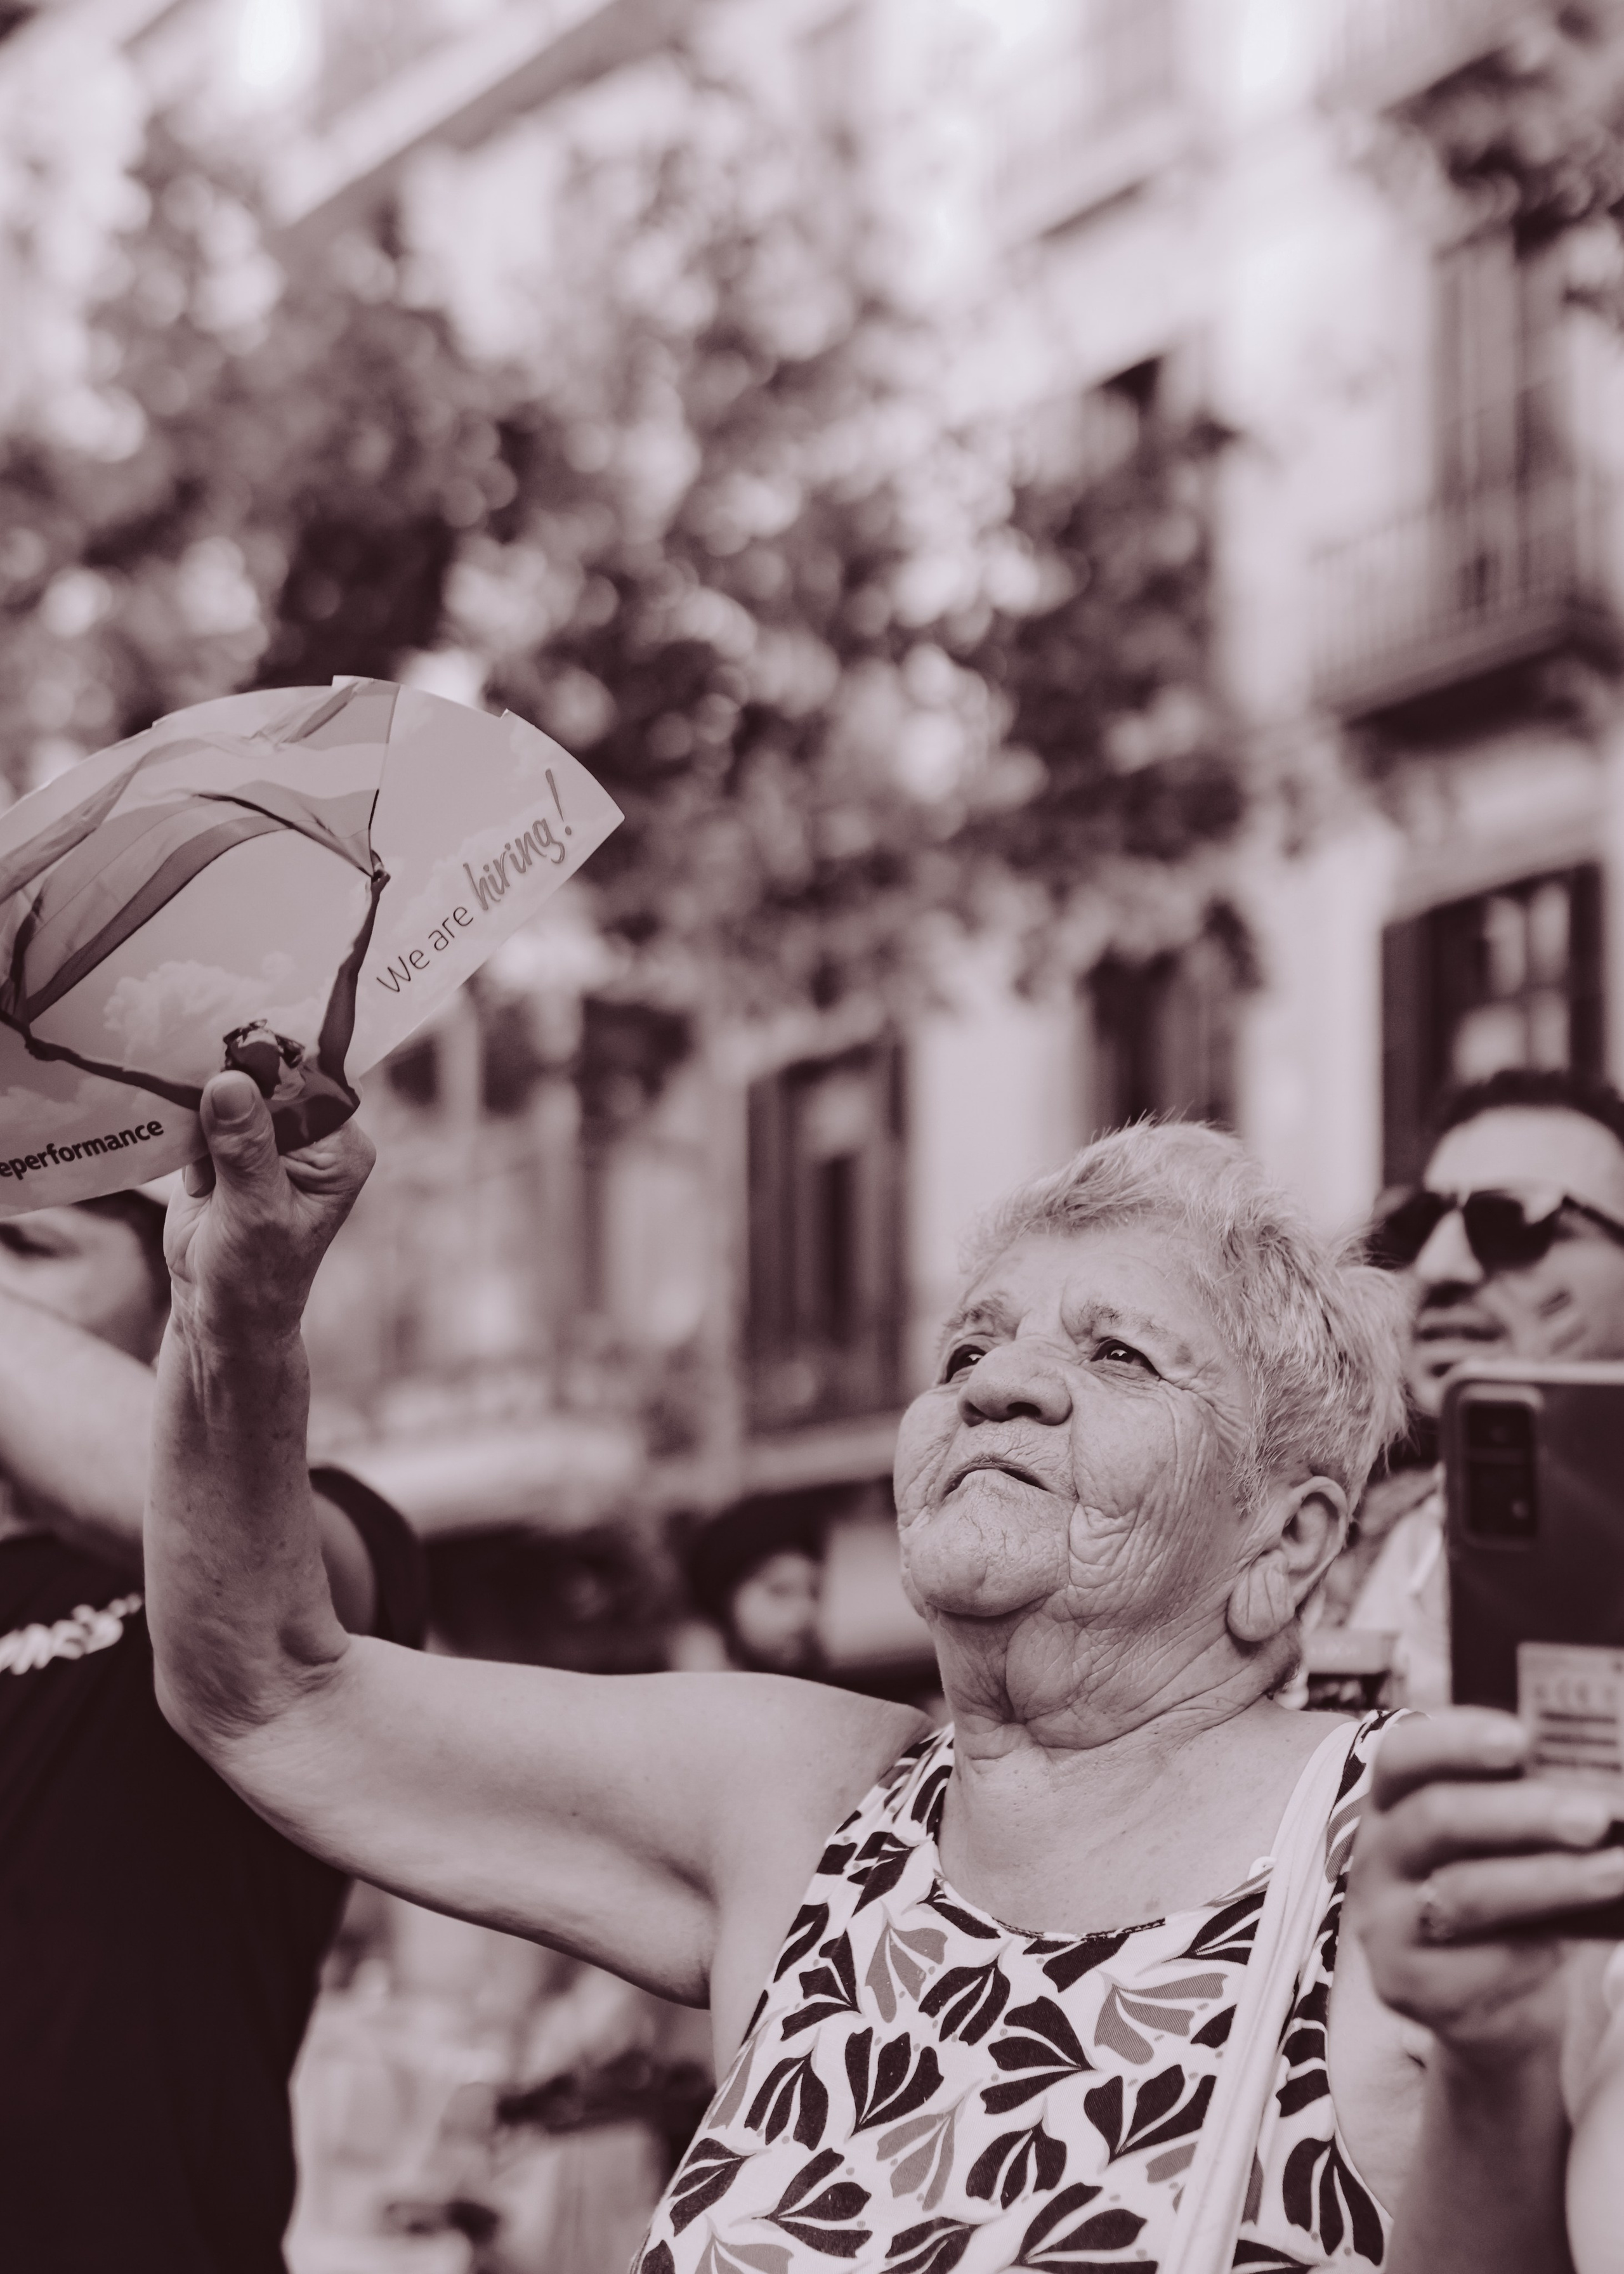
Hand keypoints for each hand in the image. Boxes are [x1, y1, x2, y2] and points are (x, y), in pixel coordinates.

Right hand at [163, 1071, 373, 1349]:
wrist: (222, 1312)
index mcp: (340, 1149)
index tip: (232, 1055)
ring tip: (191, 1143)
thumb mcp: (255, 1212)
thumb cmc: (255, 1275)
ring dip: (203, 1102)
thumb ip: (245, 1149)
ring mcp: (268, 1139)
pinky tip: (183, 1155)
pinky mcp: (227, 1146)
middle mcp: (312, 1137)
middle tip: (195, 1079)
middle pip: (272, 1079)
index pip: (314, 1085)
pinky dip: (186, 1121)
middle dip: (233, 1078)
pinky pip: (204, 1111)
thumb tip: (230, 1083)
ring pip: (234, 1089)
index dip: (274, 1066)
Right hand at [1349, 1709, 1623, 2067]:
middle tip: (1595, 1815)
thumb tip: (1595, 1783)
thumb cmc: (1505, 1900)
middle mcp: (1375, 1857)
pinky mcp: (1407, 1985)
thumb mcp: (1501, 1845)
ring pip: (1465, 1893)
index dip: (1456, 1740)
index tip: (1521, 1737)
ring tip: (1618, 1870)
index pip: (1403, 1755)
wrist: (1488, 2003)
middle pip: (1437, 1818)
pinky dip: (1538, 1949)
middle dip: (1524, 1813)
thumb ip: (1522, 1808)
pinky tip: (1576, 1940)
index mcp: (1390, 1803)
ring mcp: (1385, 1924)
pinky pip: (1479, 1962)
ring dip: (1551, 1880)